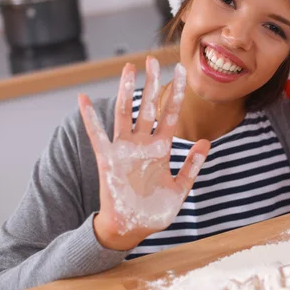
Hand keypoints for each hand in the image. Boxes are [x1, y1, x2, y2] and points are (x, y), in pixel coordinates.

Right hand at [78, 57, 209, 250]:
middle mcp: (143, 144)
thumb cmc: (155, 211)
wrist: (132, 229)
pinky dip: (90, 118)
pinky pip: (97, 135)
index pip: (170, 114)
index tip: (181, 71)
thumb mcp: (180, 188)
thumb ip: (192, 166)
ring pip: (125, 113)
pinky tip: (84, 99)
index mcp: (162, 149)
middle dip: (151, 83)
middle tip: (153, 59)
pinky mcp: (107, 160)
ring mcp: (125, 150)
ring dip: (126, 90)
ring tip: (128, 68)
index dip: (176, 92)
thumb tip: (206, 141)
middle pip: (148, 107)